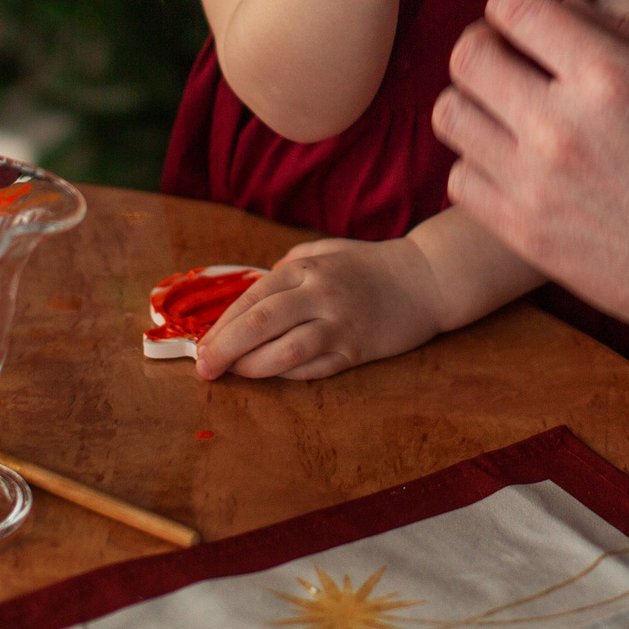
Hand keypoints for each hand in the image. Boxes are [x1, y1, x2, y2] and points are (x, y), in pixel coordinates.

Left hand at [194, 236, 449, 380]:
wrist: (426, 279)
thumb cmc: (370, 266)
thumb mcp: (326, 252)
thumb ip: (289, 267)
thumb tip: (254, 293)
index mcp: (306, 268)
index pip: (251, 299)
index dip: (221, 326)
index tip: (201, 347)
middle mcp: (319, 293)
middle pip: (259, 323)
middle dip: (225, 348)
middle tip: (204, 369)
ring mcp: (339, 323)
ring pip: (284, 351)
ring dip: (252, 367)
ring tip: (236, 375)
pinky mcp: (357, 350)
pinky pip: (313, 368)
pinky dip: (288, 375)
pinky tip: (273, 376)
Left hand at [433, 0, 628, 361]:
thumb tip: (566, 8)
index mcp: (611, 72)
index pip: (511, 5)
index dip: (517, 4)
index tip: (534, 21)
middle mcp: (561, 125)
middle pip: (468, 54)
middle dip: (489, 46)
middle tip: (516, 62)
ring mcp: (537, 185)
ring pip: (450, 115)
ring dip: (478, 105)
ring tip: (512, 114)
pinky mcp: (527, 236)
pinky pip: (459, 180)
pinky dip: (480, 166)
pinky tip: (518, 166)